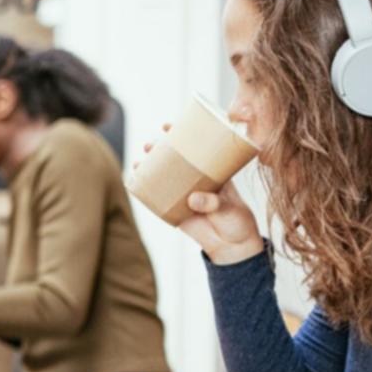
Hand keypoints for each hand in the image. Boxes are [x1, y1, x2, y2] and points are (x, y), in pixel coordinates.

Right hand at [137, 129, 262, 264]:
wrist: (231, 245)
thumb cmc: (236, 220)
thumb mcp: (229, 208)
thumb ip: (213, 202)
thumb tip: (193, 198)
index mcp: (212, 170)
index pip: (195, 146)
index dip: (180, 133)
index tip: (168, 126)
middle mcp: (195, 178)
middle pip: (174, 158)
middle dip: (159, 148)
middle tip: (151, 144)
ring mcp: (183, 193)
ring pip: (163, 175)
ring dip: (149, 166)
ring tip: (141, 160)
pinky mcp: (174, 209)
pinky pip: (157, 197)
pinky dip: (144, 189)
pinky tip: (134, 180)